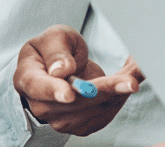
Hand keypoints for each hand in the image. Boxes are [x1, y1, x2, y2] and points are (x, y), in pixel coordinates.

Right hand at [13, 25, 143, 135]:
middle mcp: (42, 105)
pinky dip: (121, 96)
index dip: (54, 91)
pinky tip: (129, 81)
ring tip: (136, 71)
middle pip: (76, 101)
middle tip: (130, 81)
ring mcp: (62, 119)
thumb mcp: (54, 37)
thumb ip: (56, 51)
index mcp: (28, 79)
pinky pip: (105, 113)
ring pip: (95, 108)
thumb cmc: (52, 50)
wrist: (60, 68)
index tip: (68, 94)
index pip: (39, 88)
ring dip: (119, 91)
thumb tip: (62, 70)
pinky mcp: (82, 125)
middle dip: (105, 90)